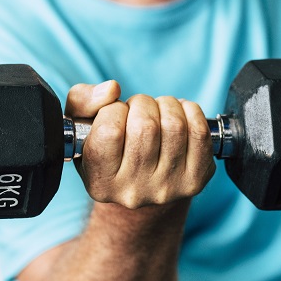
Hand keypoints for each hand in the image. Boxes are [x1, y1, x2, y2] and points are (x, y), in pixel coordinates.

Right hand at [66, 81, 215, 209]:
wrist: (141, 185)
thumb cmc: (108, 149)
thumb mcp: (81, 126)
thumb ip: (82, 100)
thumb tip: (111, 89)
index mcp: (101, 182)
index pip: (109, 130)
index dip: (113, 110)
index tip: (116, 115)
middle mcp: (133, 191)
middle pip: (145, 125)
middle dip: (142, 104)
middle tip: (138, 111)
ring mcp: (167, 188)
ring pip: (174, 124)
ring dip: (166, 105)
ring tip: (158, 113)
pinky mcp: (195, 181)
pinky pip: (200, 132)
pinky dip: (191, 112)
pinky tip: (180, 116)